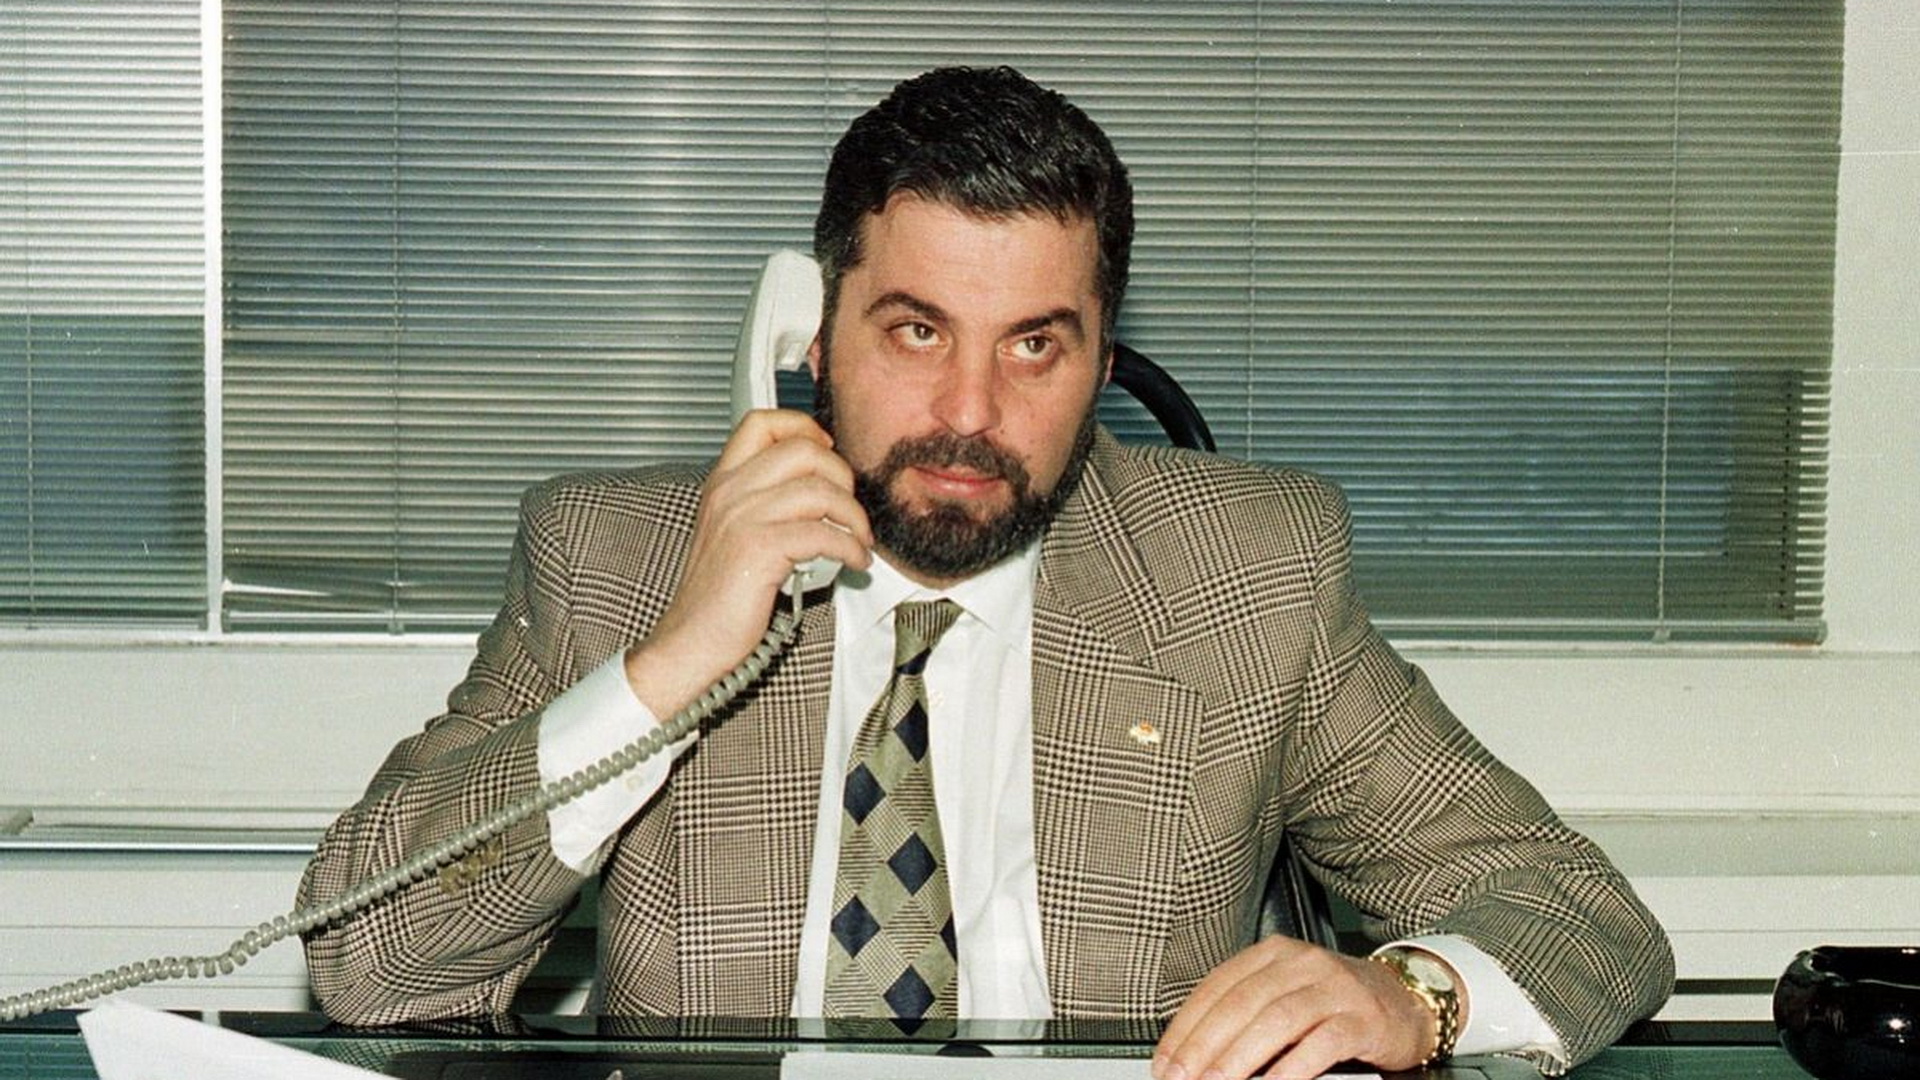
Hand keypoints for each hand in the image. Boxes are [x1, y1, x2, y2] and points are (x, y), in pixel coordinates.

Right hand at [623, 408, 872, 716]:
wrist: (690, 639)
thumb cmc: (717, 594)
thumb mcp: (732, 532)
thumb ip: (764, 503)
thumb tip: (820, 489)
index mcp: (722, 482)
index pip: (761, 423)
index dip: (803, 428)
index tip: (826, 450)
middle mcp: (730, 492)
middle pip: (803, 450)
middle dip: (841, 476)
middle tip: (849, 507)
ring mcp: (742, 518)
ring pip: (820, 491)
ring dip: (854, 517)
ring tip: (858, 540)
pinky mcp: (759, 550)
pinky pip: (823, 534)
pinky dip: (850, 548)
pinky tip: (854, 561)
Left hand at [1152, 937, 1442, 1079]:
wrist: (1406, 1000)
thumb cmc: (1336, 1004)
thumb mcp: (1286, 995)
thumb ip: (1245, 1013)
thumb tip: (1193, 1053)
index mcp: (1273, 955)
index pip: (1216, 988)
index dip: (1185, 1028)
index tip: (1165, 1062)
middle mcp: (1301, 964)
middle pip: (1240, 1004)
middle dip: (1203, 1046)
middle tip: (1181, 1078)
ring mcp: (1334, 988)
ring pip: (1275, 1021)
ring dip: (1238, 1058)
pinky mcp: (1361, 1018)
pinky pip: (1320, 1044)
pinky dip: (1290, 1068)